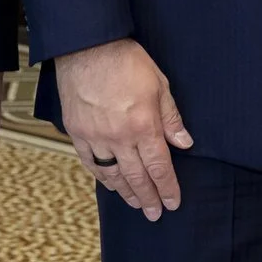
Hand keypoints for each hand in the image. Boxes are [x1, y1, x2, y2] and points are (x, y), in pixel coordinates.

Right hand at [56, 38, 192, 218]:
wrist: (87, 48)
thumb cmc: (126, 61)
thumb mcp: (159, 85)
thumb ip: (171, 118)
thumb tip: (184, 143)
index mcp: (143, 126)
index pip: (159, 167)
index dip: (168, 188)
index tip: (173, 202)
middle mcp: (119, 138)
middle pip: (137, 177)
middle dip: (149, 198)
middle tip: (155, 214)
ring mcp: (95, 137)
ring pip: (112, 175)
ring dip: (126, 192)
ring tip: (137, 203)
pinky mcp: (77, 132)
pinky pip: (91, 163)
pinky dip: (102, 177)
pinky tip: (111, 184)